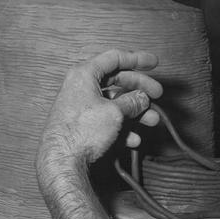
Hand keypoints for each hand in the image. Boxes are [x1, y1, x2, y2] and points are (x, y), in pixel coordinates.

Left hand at [39, 49, 162, 162]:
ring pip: (115, 104)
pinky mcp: (84, 126)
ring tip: (151, 120)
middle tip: (156, 95)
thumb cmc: (80, 132)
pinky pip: (108, 121)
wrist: (63, 160)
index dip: (137, 59)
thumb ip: (132, 102)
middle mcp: (82, 88)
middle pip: (117, 81)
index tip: (153, 63)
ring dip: (136, 112)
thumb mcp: (114, 112)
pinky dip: (123, 128)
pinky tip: (133, 138)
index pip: (115, 58)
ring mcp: (83, 107)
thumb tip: (142, 98)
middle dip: (140, 90)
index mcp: (84, 75)